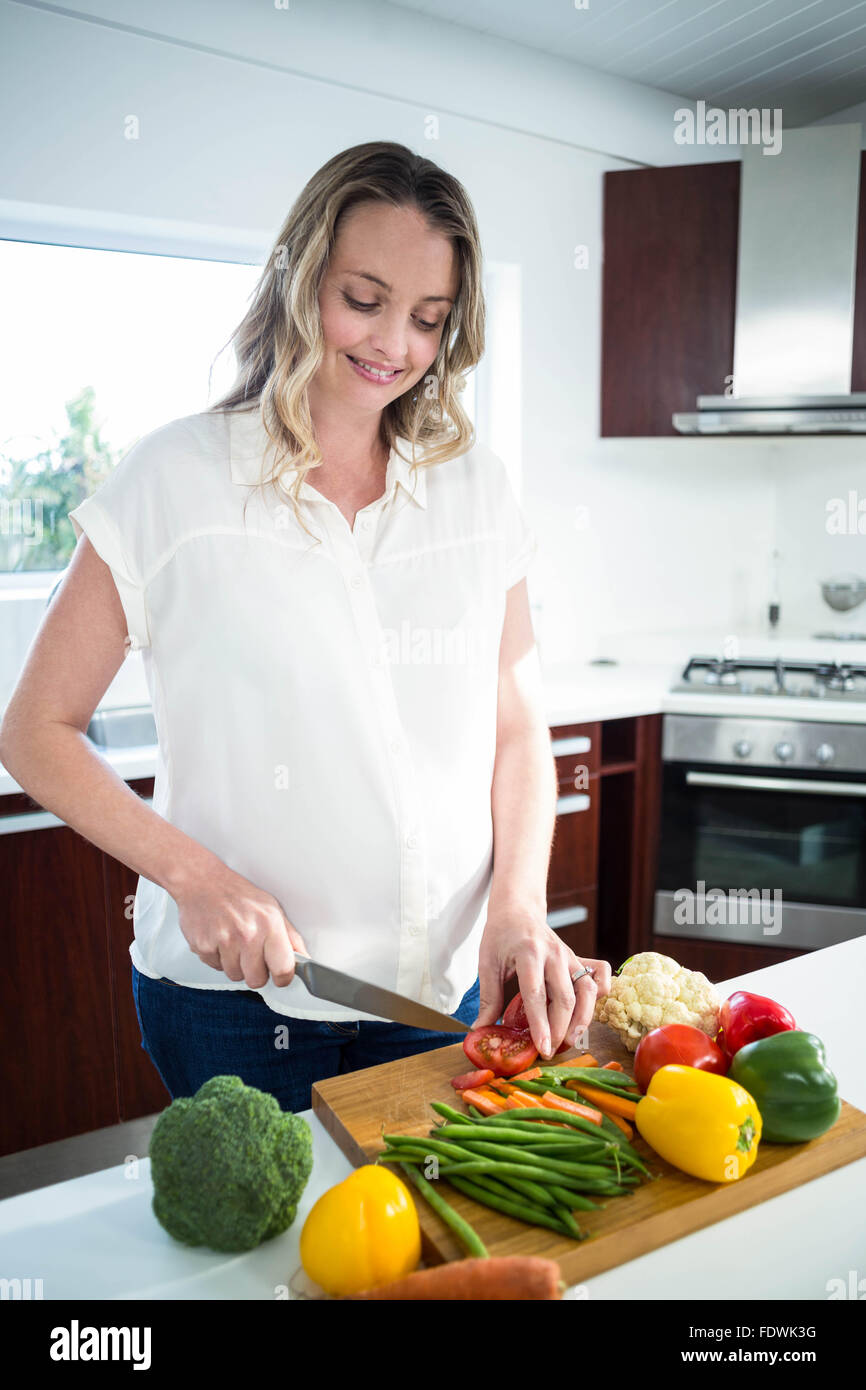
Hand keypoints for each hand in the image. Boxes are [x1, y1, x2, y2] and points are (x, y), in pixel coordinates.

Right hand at [173, 857, 308, 989]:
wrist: (202, 882)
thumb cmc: (238, 895)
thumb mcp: (272, 908)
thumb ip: (290, 937)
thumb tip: (304, 959)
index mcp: (269, 924)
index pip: (283, 968)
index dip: (283, 977)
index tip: (280, 976)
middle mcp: (247, 934)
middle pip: (256, 980)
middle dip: (255, 972)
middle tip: (252, 954)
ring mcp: (224, 941)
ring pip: (235, 976)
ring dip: (235, 964)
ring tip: (233, 942)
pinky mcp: (203, 946)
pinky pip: (215, 968)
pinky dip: (217, 958)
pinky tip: (219, 939)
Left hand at [475, 903, 612, 1058]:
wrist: (518, 909)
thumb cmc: (500, 935)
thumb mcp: (487, 963)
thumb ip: (488, 997)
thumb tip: (481, 1029)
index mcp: (528, 953)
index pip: (536, 995)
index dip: (540, 1025)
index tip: (542, 1049)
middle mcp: (554, 954)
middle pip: (566, 998)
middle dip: (561, 1030)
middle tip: (550, 1051)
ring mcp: (570, 956)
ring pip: (587, 991)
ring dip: (582, 1021)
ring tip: (569, 1041)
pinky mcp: (579, 958)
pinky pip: (599, 978)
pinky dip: (599, 997)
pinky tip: (587, 1013)